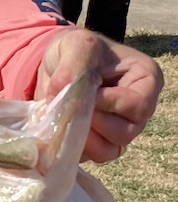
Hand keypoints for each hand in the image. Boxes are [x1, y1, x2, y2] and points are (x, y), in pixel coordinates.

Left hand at [35, 27, 164, 162]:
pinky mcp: (98, 143)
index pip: (138, 105)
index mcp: (145, 80)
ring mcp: (119, 129)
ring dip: (81, 136)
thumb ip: (75, 66)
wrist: (56, 63)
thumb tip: (65, 95)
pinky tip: (58, 127)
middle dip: (92, 121)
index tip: (88, 92)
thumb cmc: (76, 49)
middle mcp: (138, 110)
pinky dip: (70, 146)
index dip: (109, 103)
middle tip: (71, 105)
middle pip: (125, 133)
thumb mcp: (77, 44)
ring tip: (63, 115)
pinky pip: (89, 157)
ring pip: (109, 150)